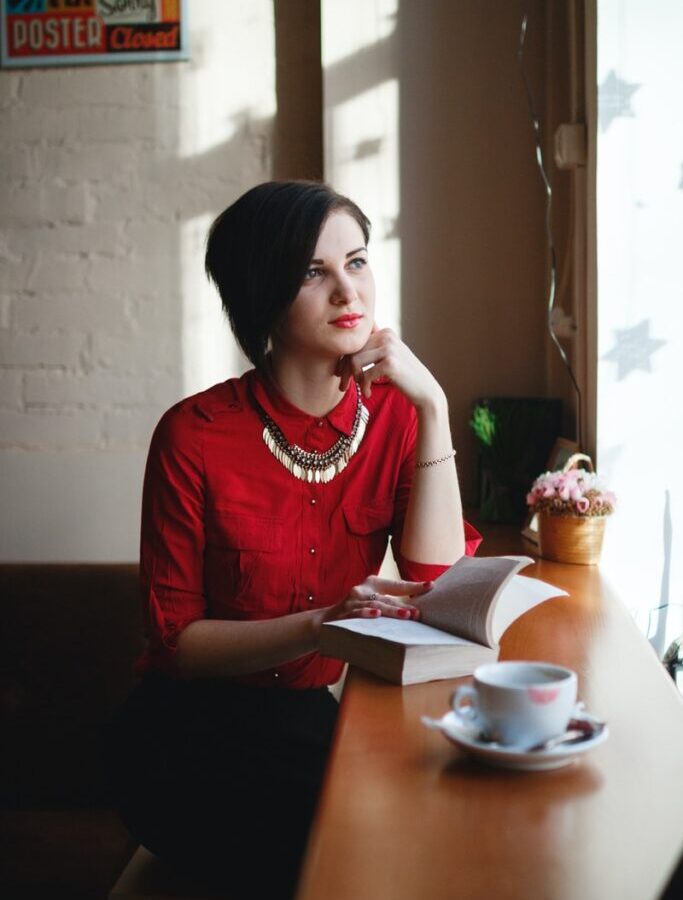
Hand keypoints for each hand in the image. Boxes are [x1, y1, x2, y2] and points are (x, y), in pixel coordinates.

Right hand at [316, 575, 431, 630]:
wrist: (324, 625)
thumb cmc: (355, 615)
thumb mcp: (372, 605)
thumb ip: (390, 605)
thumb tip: (417, 612)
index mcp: (372, 584)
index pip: (396, 585)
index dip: (413, 586)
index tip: (431, 585)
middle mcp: (361, 590)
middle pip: (386, 598)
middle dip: (402, 606)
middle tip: (418, 613)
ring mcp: (351, 602)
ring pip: (374, 606)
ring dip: (391, 611)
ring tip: (406, 615)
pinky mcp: (342, 614)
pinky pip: (356, 614)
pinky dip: (366, 614)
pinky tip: (376, 616)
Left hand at [336, 326, 444, 409]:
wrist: (425, 390)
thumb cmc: (404, 376)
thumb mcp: (388, 357)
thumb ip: (372, 350)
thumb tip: (343, 350)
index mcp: (385, 332)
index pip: (356, 343)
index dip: (344, 360)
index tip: (340, 374)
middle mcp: (387, 336)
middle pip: (353, 351)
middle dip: (345, 371)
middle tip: (343, 386)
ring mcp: (389, 348)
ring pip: (354, 361)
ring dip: (354, 378)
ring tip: (361, 388)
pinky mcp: (390, 363)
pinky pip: (364, 374)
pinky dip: (364, 386)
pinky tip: (368, 393)